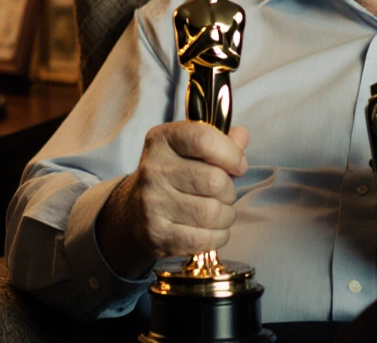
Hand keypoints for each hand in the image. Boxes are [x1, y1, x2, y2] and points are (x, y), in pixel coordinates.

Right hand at [98, 122, 249, 278]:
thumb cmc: (174, 175)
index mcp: (163, 140)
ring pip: (212, 213)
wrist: (135, 211)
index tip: (237, 166)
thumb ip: (221, 140)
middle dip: (229, 191)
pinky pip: (203, 239)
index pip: (204, 139)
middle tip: (224, 194)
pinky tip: (211, 229)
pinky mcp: (157, 234)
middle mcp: (153, 170)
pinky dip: (218, 236)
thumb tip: (241, 137)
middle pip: (214, 181)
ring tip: (218, 212)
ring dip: (226, 216)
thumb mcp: (191, 149)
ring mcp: (152, 204)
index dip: (231, 154)